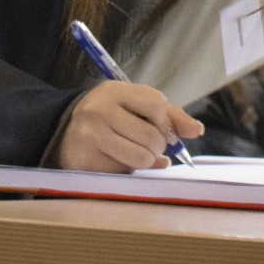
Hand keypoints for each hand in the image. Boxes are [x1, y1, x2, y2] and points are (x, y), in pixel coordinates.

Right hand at [52, 82, 203, 172]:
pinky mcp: (87, 161)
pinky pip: (125, 173)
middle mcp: (100, 110)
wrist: (66, 134)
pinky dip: (129, 171)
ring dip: (147, 161)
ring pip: (142, 158)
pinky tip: (119, 161)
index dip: (165, 122)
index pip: (157, 105)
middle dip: (158, 146)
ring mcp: (91, 136)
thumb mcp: (134, 106)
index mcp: (114, 91)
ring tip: (137, 154)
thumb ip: (169, 116)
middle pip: (152, 135)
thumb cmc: (110, 118)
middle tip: (149, 145)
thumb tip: (197, 130)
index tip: (160, 128)